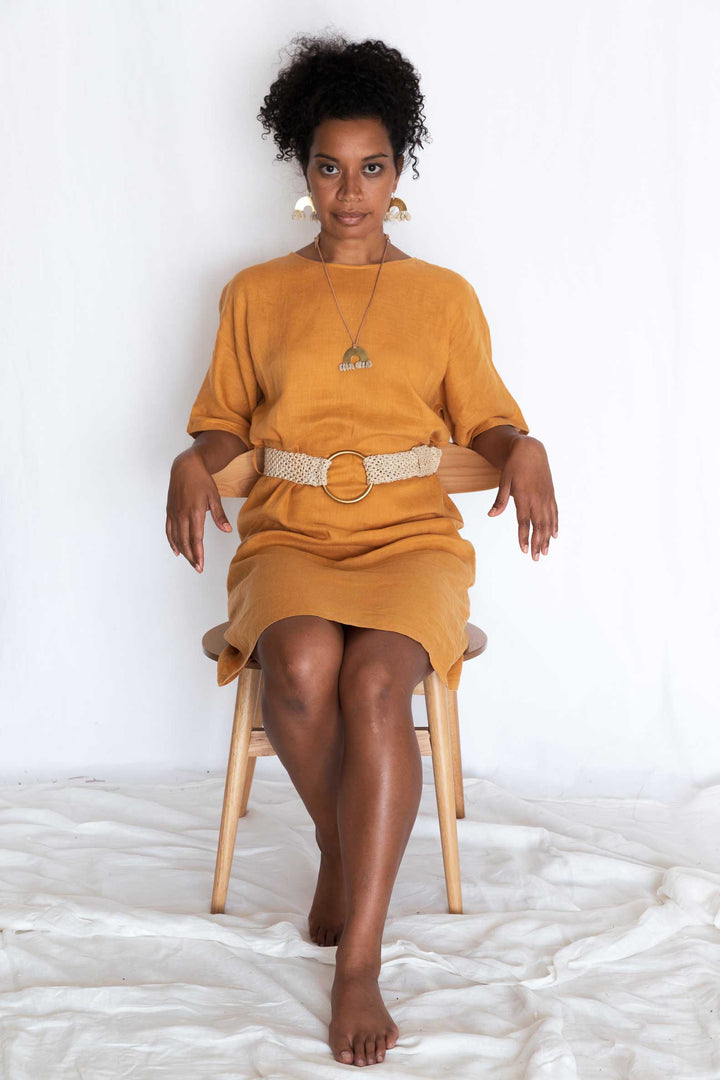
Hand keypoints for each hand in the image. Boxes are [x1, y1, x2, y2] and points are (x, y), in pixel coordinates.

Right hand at [165, 448, 232, 572]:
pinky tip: (176, 551)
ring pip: (176, 538)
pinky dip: (172, 542)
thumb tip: (227, 530)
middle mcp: (182, 515)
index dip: (198, 554)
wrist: (185, 467)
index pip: (196, 538)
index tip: (201, 565)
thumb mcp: (214, 497)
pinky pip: (168, 530)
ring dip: (183, 552)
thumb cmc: (202, 481)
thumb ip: (219, 515)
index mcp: (194, 512)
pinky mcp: (169, 512)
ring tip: (191, 561)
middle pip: (185, 542)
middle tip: (198, 568)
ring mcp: (174, 514)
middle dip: (191, 557)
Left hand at [488, 437, 557, 559]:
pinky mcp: (551, 494)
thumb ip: (500, 499)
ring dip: (547, 537)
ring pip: (548, 521)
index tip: (524, 550)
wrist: (531, 450)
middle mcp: (537, 498)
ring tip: (545, 551)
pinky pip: (554, 512)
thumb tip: (491, 515)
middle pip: (538, 525)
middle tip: (536, 557)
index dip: (524, 537)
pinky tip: (554, 535)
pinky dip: (555, 524)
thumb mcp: (504, 480)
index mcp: (524, 496)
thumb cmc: (514, 465)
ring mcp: (546, 496)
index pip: (524, 521)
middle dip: (537, 543)